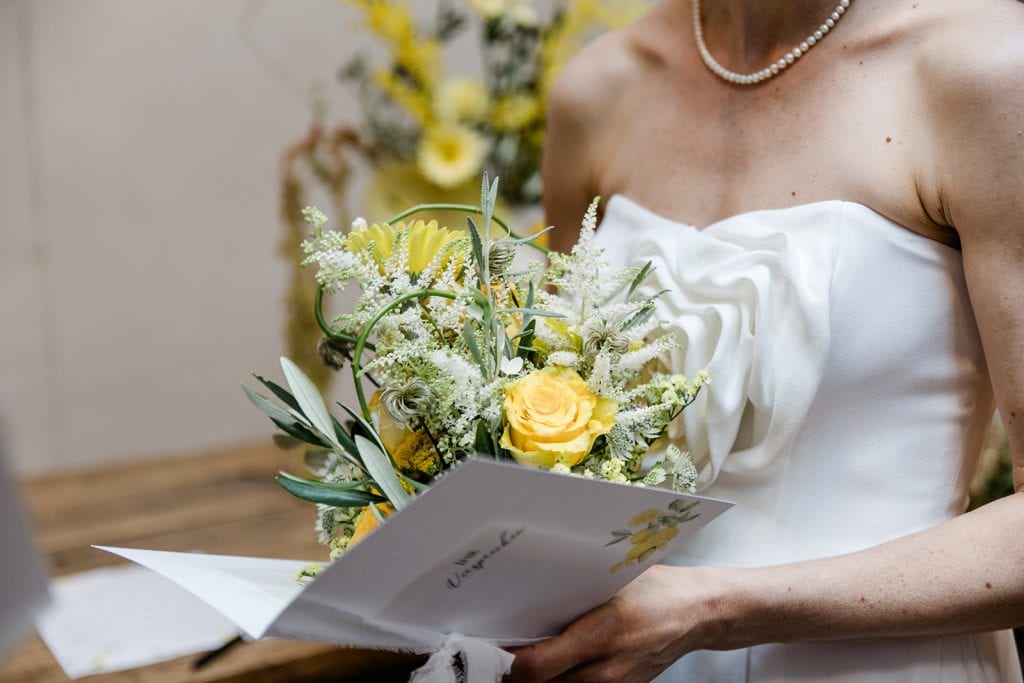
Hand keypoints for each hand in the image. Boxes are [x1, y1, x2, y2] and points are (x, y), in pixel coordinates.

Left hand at [507, 565, 723, 682]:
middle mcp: (604, 671)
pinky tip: (548, 659)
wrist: (698, 613)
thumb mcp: (610, 578)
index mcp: (600, 635)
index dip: (504, 661)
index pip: (535, 667)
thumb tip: (523, 594)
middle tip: (489, 646)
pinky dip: (555, 679)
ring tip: (515, 651)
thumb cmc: (655, 588)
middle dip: (510, 670)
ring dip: (531, 677)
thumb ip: (568, 591)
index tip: (484, 644)